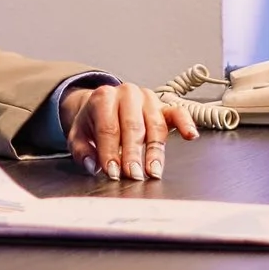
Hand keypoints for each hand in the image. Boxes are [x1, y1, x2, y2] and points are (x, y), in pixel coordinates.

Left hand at [63, 80, 198, 180]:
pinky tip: (190, 136)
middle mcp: (128, 93)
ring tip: (153, 171)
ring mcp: (148, 98)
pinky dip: (185, 123)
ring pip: (155, 125)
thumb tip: (92, 165)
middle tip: (133, 175)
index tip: (112, 172)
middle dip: (133, 154)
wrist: (105, 103)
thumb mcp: (78, 135)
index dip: (110, 152)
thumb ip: (81, 151)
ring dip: (155, 151)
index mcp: (104, 97)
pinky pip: (178, 112)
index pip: (108, 127)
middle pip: (132, 126)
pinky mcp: (164, 106)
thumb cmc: (93, 122)